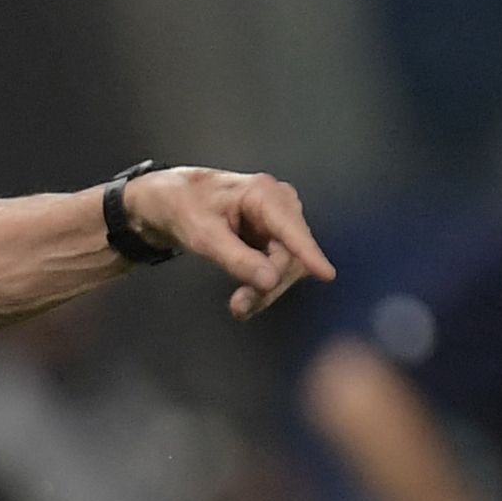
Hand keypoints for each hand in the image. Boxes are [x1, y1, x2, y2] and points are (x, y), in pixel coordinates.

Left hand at [130, 167, 339, 319]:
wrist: (175, 200)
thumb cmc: (186, 208)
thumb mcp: (204, 236)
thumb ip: (237, 259)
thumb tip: (270, 281)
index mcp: (263, 193)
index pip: (291, 229)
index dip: (309, 254)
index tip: (326, 274)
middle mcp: (280, 203)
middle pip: (290, 254)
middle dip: (269, 285)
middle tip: (239, 307)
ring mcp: (281, 220)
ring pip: (287, 265)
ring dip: (265, 290)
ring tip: (239, 306)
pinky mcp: (276, 235)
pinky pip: (279, 266)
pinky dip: (262, 285)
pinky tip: (246, 299)